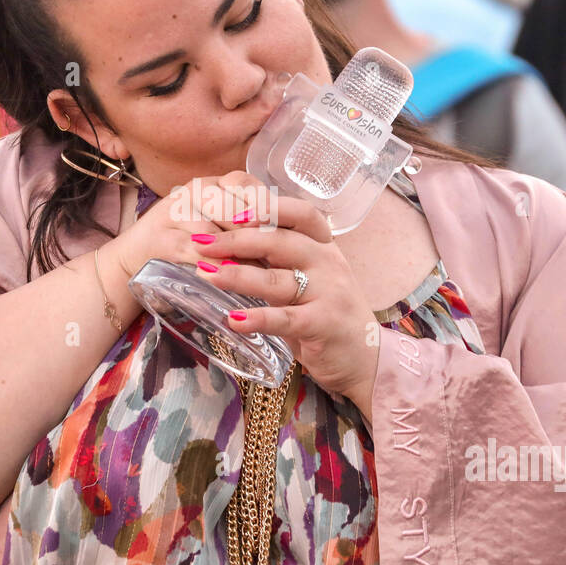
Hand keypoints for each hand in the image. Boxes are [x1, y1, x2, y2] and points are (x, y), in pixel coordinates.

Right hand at [107, 169, 268, 282]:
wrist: (136, 258)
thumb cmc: (189, 243)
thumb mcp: (220, 226)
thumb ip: (249, 224)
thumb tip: (294, 237)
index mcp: (212, 183)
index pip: (245, 183)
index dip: (266, 205)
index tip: (283, 228)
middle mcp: (193, 191)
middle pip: (232, 207)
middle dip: (256, 234)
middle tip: (277, 257)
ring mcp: (173, 213)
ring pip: (213, 230)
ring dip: (237, 254)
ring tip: (260, 273)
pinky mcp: (159, 239)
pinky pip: (193, 251)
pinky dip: (214, 266)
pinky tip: (230, 277)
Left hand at [171, 173, 379, 415]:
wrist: (366, 358)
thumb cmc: (326, 314)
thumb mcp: (307, 279)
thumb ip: (277, 261)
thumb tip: (225, 243)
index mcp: (324, 246)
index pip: (299, 213)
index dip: (265, 206)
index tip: (229, 206)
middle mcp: (328, 263)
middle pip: (279, 241)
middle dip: (235, 239)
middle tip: (199, 242)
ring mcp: (329, 293)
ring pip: (277, 278)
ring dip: (237, 275)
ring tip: (205, 272)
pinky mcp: (324, 324)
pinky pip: (287, 318)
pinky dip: (259, 318)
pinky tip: (234, 320)